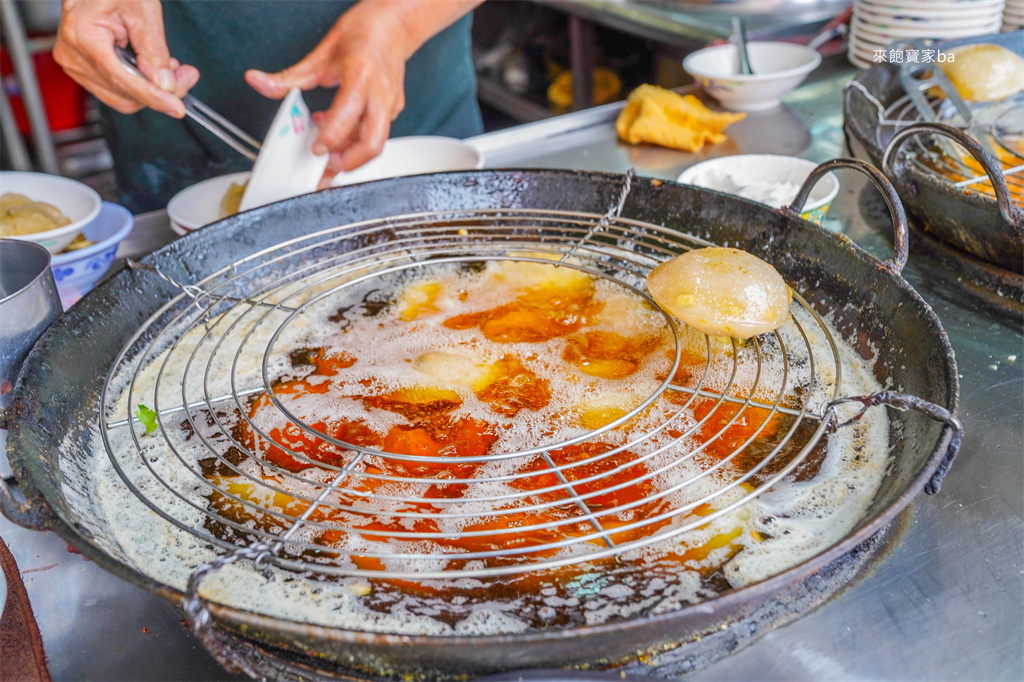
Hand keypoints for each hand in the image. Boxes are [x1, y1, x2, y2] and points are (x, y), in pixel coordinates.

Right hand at [54, 0, 198, 117]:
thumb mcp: (142, 10)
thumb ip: (154, 49)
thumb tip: (165, 84)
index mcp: (83, 35)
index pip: (122, 80)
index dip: (154, 97)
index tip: (177, 107)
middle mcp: (72, 54)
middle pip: (124, 95)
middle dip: (159, 91)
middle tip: (185, 75)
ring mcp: (73, 63)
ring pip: (122, 98)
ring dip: (150, 88)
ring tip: (168, 66)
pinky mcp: (81, 68)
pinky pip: (115, 90)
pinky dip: (138, 85)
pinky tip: (151, 67)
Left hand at [245, 7, 408, 172]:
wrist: (394, 26)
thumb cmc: (363, 34)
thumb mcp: (321, 53)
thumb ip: (290, 77)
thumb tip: (260, 83)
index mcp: (361, 75)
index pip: (349, 114)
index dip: (332, 137)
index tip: (315, 149)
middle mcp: (380, 94)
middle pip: (373, 143)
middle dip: (348, 162)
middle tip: (325, 166)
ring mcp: (390, 105)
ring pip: (376, 145)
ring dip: (351, 156)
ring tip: (328, 154)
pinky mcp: (393, 112)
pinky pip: (376, 135)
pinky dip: (356, 143)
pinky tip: (339, 135)